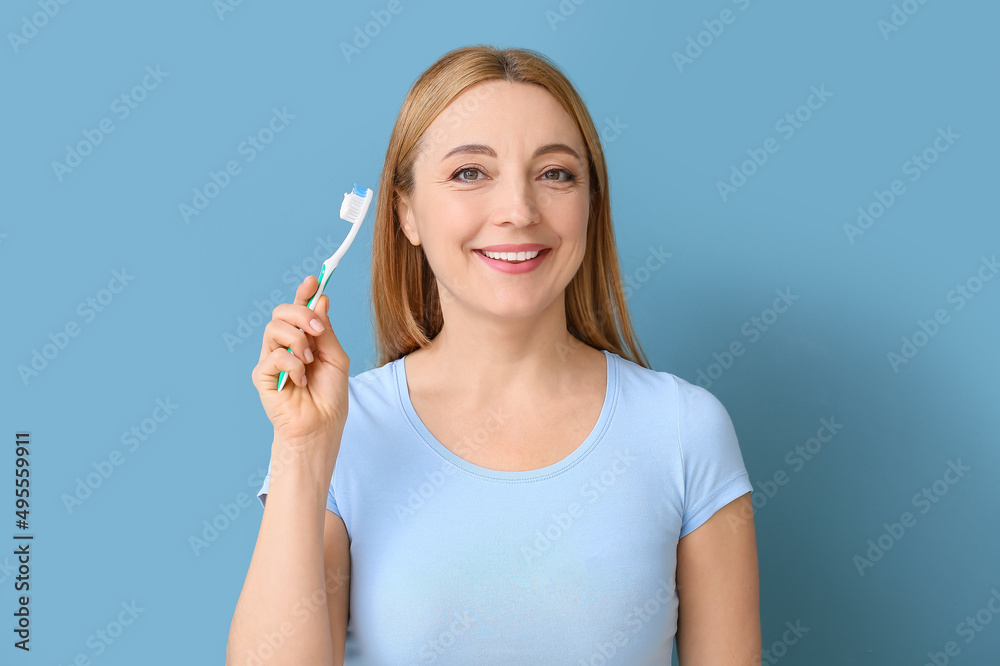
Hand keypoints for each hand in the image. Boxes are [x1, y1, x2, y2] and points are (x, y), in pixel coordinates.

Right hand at [251, 275, 349, 457]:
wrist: (321, 427)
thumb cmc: (329, 396)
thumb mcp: (336, 358)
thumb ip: (327, 331)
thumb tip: (321, 300)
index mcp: (304, 339)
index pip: (299, 309)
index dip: (304, 292)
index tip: (314, 279)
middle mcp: (285, 345)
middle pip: (282, 312)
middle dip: (302, 314)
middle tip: (319, 330)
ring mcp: (271, 359)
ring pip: (274, 328)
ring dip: (298, 341)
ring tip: (309, 361)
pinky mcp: (261, 375)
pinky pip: (273, 355)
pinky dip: (292, 365)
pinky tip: (300, 380)